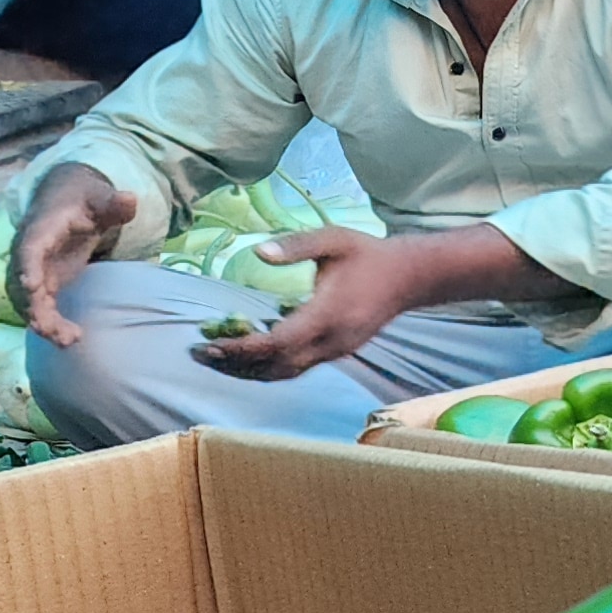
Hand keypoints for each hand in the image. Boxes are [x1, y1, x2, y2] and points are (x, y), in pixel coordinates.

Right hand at [11, 168, 135, 345]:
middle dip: (34, 307)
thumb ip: (113, 202)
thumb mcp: (100, 198)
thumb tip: (130, 199)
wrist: (69, 202)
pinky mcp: (43, 284)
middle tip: (51, 330)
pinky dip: (50, 324)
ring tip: (68, 340)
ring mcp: (33, 270)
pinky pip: (39, 307)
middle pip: (22, 282)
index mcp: (40, 230)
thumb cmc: (84, 200)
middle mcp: (28, 253)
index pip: (29, 248)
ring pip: (28, 301)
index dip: (28, 266)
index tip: (31, 286)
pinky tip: (70, 338)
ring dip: (43, 322)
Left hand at [192, 225, 408, 379]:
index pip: (277, 343)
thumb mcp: (333, 239)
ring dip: (251, 371)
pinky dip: (269, 367)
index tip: (211, 344)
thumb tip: (258, 253)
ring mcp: (336, 351)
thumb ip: (295, 245)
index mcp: (328, 314)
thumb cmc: (368, 254)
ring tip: (218, 361)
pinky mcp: (337, 353)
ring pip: (287, 373)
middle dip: (237, 364)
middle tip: (201, 355)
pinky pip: (298, 368)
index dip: (242, 348)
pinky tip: (249, 356)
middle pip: (276, 366)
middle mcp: (332, 341)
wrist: (410, 277)